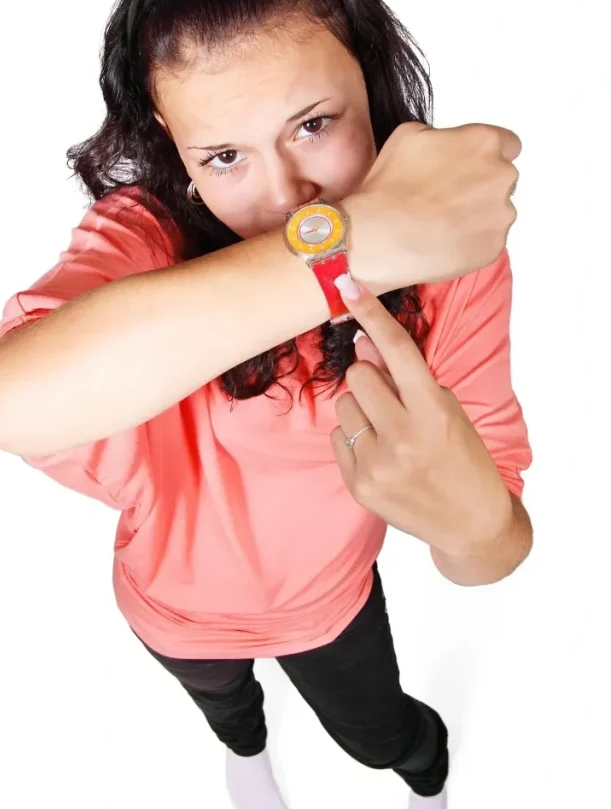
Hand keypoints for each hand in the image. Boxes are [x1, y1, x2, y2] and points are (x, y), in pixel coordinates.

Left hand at [330, 277, 512, 552]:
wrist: (471, 523)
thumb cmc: (463, 458)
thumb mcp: (448, 410)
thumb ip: (406, 377)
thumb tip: (363, 340)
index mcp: (434, 413)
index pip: (397, 351)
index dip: (371, 315)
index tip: (348, 285)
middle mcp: (403, 438)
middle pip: (360, 375)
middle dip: (371, 377)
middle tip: (390, 395)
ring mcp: (377, 464)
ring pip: (345, 405)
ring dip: (362, 409)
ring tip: (388, 430)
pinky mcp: (358, 485)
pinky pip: (337, 436)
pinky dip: (355, 438)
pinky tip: (380, 453)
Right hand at [342, 120, 520, 292]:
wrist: (382, 237)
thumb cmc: (391, 188)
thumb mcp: (407, 135)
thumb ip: (441, 134)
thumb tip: (444, 145)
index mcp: (484, 143)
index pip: (508, 144)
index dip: (485, 156)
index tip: (469, 167)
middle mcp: (502, 175)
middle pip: (502, 179)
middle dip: (480, 186)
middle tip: (446, 197)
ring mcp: (501, 214)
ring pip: (496, 211)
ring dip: (476, 215)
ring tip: (440, 223)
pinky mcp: (495, 246)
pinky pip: (488, 240)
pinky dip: (470, 241)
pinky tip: (443, 241)